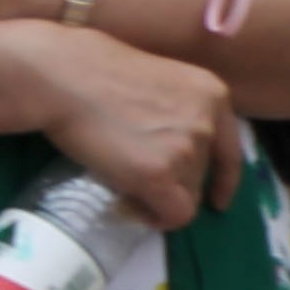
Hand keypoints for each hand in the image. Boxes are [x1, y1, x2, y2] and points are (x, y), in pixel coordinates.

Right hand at [14, 24, 241, 234]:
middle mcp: (208, 122)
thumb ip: (174, 112)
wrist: (59, 75)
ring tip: (120, 178)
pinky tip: (131, 207)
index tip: (217, 200)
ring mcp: (186, 149)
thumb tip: (166, 146)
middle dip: (172, 181)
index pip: (230, 149)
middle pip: (202, 175)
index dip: (223, 180)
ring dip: (156, 194)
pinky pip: (174, 214)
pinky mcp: (159, 174)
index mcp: (211, 94)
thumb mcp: (154, 83)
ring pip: (185, 195)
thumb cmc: (90, 71)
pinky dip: (155, 217)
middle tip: (132, 175)